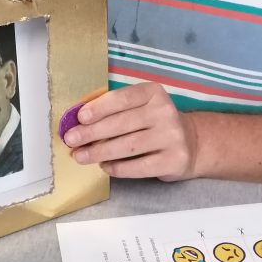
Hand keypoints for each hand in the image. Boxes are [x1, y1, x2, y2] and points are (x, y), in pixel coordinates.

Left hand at [63, 82, 197, 179]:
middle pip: (122, 124)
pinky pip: (139, 167)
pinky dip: (118, 168)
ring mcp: (172, 137)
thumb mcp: (140, 107)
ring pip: (128, 146)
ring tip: (81, 156)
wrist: (191, 143)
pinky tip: (104, 167)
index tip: (80, 118)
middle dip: (92, 133)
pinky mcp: (174, 160)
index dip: (99, 108)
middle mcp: (165, 112)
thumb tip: (79, 122)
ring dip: (100, 152)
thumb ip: (114, 110)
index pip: (122, 98)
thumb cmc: (154, 122)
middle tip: (71, 141)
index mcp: (154, 93)